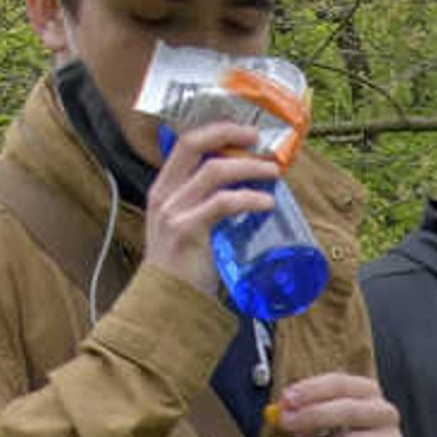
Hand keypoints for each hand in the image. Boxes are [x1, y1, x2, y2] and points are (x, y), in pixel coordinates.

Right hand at [141, 119, 280, 285]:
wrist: (166, 305)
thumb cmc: (183, 271)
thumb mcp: (187, 229)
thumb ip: (206, 208)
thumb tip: (247, 192)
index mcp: (163, 190)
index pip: (185, 144)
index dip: (215, 130)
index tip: (243, 132)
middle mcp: (164, 194)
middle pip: (194, 144)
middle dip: (228, 133)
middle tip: (257, 138)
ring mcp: (173, 211)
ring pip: (214, 171)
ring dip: (249, 167)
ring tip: (273, 174)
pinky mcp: (186, 230)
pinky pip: (223, 203)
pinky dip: (250, 199)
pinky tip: (267, 204)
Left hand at [271, 372, 408, 436]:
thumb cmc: (342, 432)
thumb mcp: (325, 413)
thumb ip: (304, 407)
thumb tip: (282, 408)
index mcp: (368, 391)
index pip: (340, 383)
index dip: (311, 390)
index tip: (287, 399)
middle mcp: (384, 413)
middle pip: (347, 411)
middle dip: (312, 416)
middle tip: (286, 423)